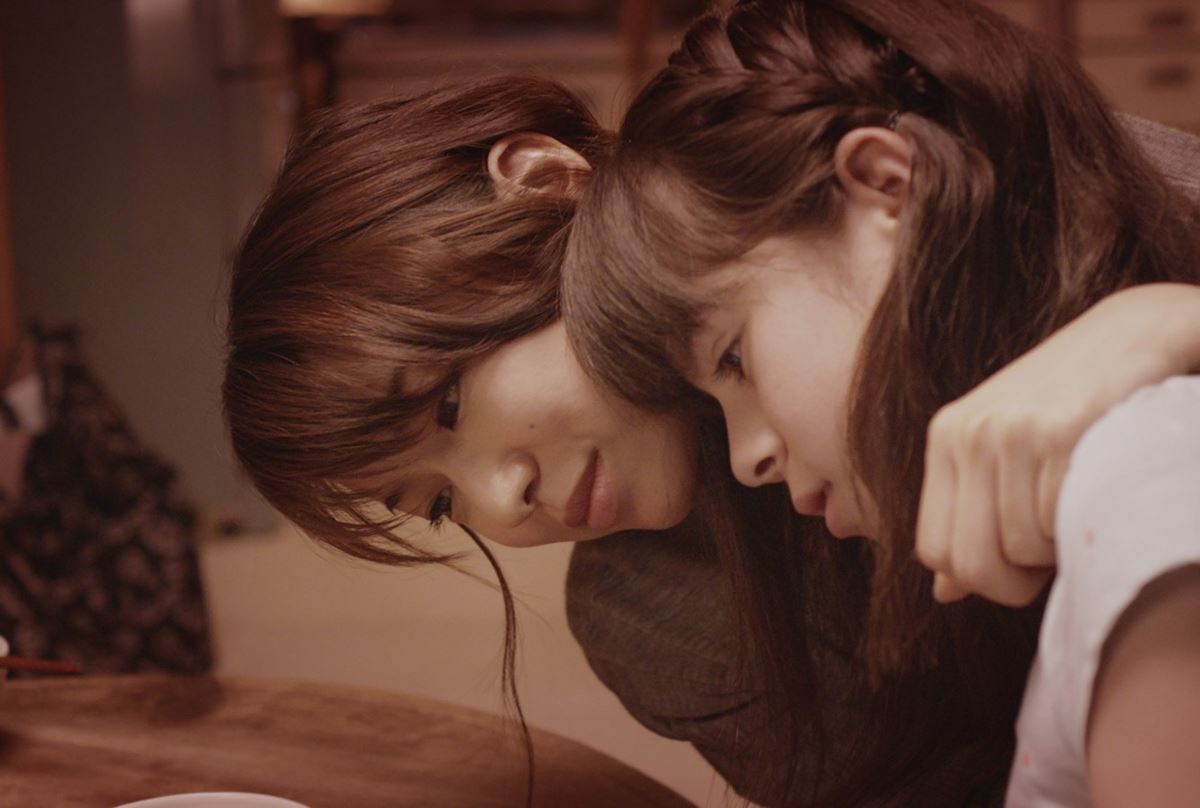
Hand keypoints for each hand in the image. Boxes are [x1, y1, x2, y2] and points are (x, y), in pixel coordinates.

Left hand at [915, 283, 1199, 606]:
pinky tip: (1098, 488)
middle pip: (971, 565)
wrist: (1136, 332)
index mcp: (945, 438)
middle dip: (1017, 582)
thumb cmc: (1071, 404)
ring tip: (1077, 503)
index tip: (1019, 559)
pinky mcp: (1060, 432)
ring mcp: (1011, 431)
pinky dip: (1084, 525)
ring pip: (1022, 551)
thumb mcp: (1003, 450)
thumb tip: (942, 593)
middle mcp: (968, 433)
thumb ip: (969, 516)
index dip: (981, 576)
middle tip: (1052, 553)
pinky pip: (1061, 525)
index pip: (934, 552)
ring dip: (1059, 548)